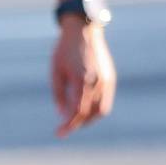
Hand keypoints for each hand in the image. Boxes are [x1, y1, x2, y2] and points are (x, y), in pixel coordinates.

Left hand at [51, 19, 115, 136]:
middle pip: (90, 114)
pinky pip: (106, 100)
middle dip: (77, 124)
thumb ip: (59, 94)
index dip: (68, 125)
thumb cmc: (64, 50)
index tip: (59, 134)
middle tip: (64, 128)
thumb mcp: (55, 72)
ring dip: (89, 119)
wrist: (84, 30)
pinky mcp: (110, 77)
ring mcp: (106, 79)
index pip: (77, 111)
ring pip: (101, 110)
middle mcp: (97, 81)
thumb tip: (62, 114)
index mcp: (82, 80)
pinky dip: (97, 110)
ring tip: (75, 121)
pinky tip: (85, 111)